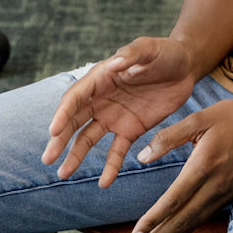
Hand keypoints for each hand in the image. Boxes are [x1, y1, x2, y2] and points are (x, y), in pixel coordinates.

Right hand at [43, 37, 196, 187]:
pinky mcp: (131, 130)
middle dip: (60, 140)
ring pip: (89, 139)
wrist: (185, 67)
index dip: (63, 114)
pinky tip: (104, 183)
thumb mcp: (150, 48)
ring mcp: (114, 116)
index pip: (76, 98)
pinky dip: (110, 167)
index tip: (53, 132)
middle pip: (74, 121)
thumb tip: (116, 62)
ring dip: (75, 156)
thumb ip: (133, 53)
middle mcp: (101, 99)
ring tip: (63, 175)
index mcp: (101, 77)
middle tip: (47, 159)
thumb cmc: (164, 53)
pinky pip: (117, 151)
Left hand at [127, 95, 232, 232]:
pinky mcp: (230, 196)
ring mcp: (225, 194)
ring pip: (193, 223)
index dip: (153, 220)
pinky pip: (204, 218)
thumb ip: (169, 137)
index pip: (174, 200)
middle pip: (182, 221)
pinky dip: (186, 229)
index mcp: (204, 165)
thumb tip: (142, 157)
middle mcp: (215, 186)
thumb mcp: (200, 118)